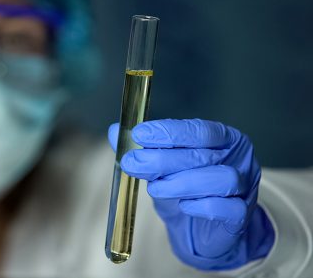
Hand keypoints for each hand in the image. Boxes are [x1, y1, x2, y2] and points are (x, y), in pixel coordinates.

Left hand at [108, 119, 274, 270]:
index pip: (198, 129)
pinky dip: (202, 206)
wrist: (204, 229)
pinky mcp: (241, 215)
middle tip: (132, 163)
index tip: (138, 134)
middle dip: (162, 159)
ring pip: (221, 178)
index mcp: (223, 138)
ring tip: (155, 188)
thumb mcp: (161, 166)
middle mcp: (239, 158)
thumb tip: (114, 131)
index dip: (168, 131)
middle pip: (202, 154)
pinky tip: (183, 206)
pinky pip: (228, 208)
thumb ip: (140, 148)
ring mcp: (245, 186)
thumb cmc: (186, 188)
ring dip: (182, 183)